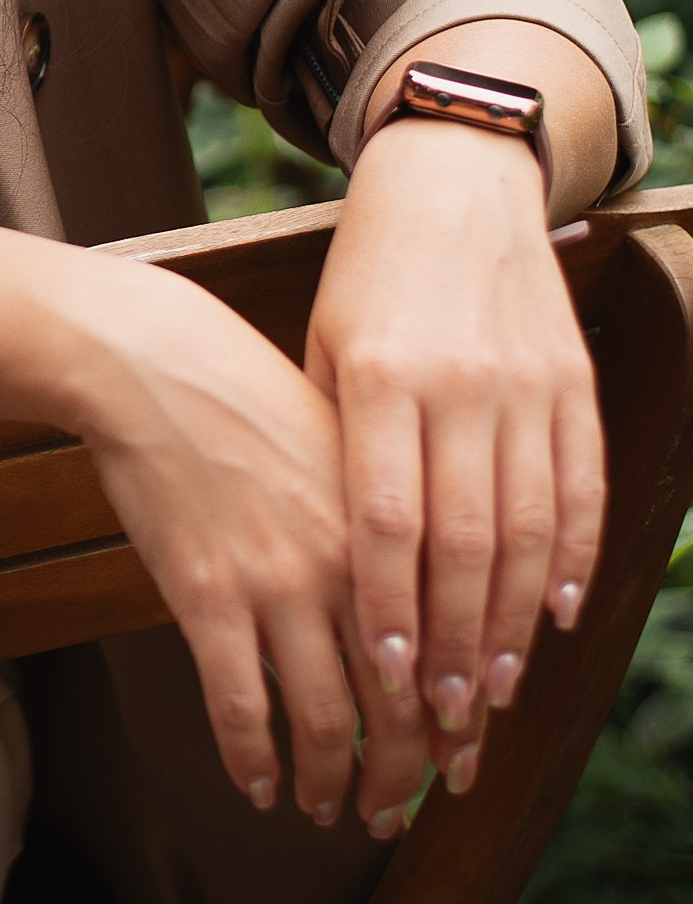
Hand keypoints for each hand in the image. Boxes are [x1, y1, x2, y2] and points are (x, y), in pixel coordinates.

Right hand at [72, 264, 429, 830]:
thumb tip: (409, 601)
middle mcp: (350, 567)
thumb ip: (382, 523)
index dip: (453, 728)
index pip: (445, 656)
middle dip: (400, 776)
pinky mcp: (205, 596)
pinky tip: (257, 785)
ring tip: (323, 809)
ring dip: (328, 782)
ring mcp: (277, 585)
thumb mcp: (344, 447)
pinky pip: (239, 704)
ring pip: (326, 721)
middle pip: (399, 707)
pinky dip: (252, 759)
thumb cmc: (246, 393)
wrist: (152, 361)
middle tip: (389, 810)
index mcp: (393, 529)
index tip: (451, 768)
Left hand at [308, 120, 603, 797]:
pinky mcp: (573, 382)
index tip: (388, 677)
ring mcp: (526, 384)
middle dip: (458, 641)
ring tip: (497, 690)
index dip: (391, 603)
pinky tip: (558, 613)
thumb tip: (337, 568)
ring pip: (530, 527)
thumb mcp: (322, 347)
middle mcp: (458, 385)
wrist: (453, 183)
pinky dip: (574, 556)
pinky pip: (581, 486)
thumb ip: (332, 446)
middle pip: (465, 541)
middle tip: (447, 720)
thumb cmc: (365, 279)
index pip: (387, 517)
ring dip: (517, 621)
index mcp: (378, 376)